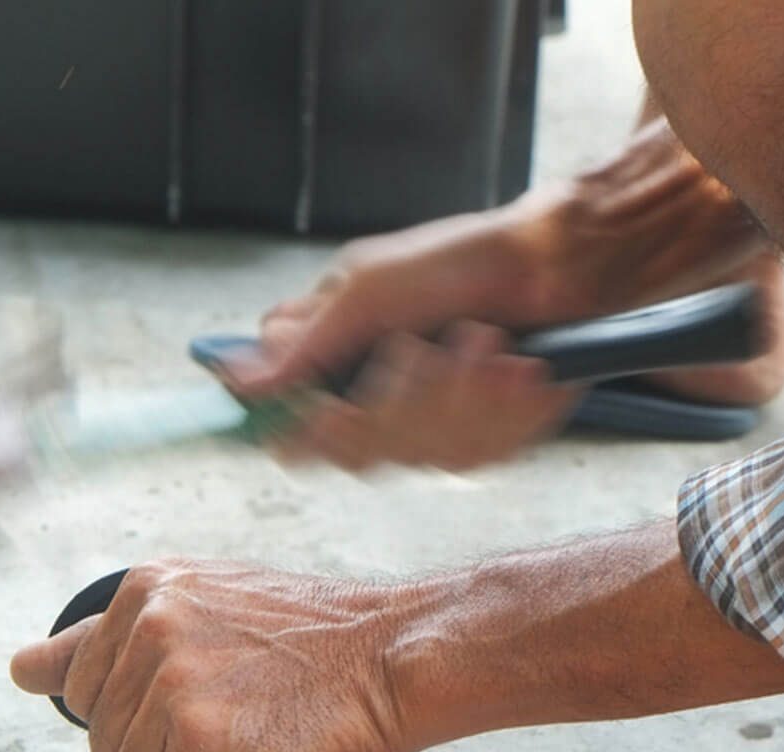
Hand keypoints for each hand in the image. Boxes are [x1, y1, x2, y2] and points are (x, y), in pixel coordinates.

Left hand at [9, 560, 408, 751]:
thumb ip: (111, 641)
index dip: (146, 717)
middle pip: (105, 744)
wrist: (399, 654)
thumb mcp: (210, 613)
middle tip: (248, 726)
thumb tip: (19, 670)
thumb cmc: (321, 644)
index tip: (202, 706)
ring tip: (261, 747)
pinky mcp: (203, 738)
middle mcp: (150, 624)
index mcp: (146, 589)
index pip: (82, 688)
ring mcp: (174, 681)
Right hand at [222, 203, 579, 470]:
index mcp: (339, 368)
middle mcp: (382, 408)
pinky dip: (504, 404)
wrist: (547, 266)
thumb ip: (306, 340)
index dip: (307, 438)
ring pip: (427, 455)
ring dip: (462, 392)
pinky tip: (518, 368)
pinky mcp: (489, 441)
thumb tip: (235, 377)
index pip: (301, 436)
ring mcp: (436, 430)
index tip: (329, 415)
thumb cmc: (453, 265)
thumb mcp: (367, 288)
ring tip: (483, 338)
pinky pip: (484, 453)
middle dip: (401, 398)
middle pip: (364, 453)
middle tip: (421, 345)